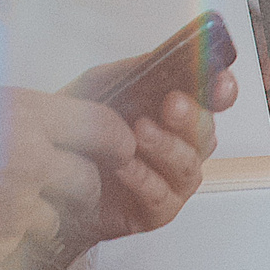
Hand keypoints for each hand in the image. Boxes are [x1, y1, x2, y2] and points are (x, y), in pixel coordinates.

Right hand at [0, 66, 230, 269]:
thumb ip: (29, 115)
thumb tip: (84, 124)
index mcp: (22, 116)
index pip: (105, 127)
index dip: (117, 141)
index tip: (117, 148)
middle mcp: (26, 162)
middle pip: (88, 181)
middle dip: (76, 186)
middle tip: (46, 184)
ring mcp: (11, 212)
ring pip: (55, 219)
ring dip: (36, 217)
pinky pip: (18, 247)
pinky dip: (1, 242)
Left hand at [59, 62, 234, 243]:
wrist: (46, 176)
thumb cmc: (79, 133)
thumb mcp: (100, 89)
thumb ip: (132, 71)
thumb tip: (161, 58)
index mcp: (178, 114)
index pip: (216, 100)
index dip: (223, 91)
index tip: (218, 81)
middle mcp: (184, 147)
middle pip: (207, 133)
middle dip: (191, 117)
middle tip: (173, 103)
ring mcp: (174, 181)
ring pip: (188, 165)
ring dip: (166, 147)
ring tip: (139, 132)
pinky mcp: (157, 211)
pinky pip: (161, 196)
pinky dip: (143, 178)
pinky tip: (124, 166)